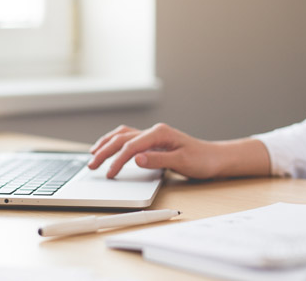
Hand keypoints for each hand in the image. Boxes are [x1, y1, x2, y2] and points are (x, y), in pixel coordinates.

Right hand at [87, 123, 221, 178]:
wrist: (214, 158)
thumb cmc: (201, 160)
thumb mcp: (182, 162)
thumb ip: (157, 160)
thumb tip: (136, 159)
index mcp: (159, 133)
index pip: (131, 146)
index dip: (117, 160)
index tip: (109, 174)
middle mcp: (154, 131)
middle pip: (122, 139)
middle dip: (104, 151)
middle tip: (91, 165)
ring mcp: (152, 135)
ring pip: (122, 135)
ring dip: (106, 144)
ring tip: (92, 154)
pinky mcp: (153, 142)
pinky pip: (128, 138)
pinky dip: (115, 142)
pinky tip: (109, 148)